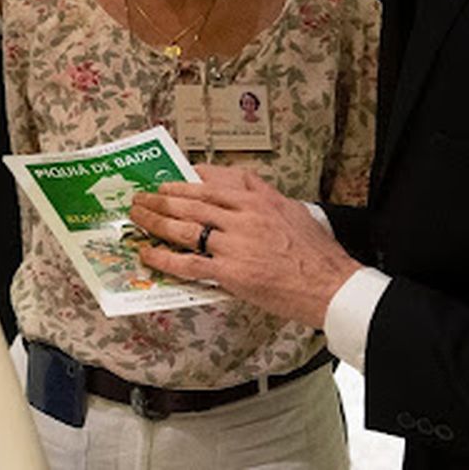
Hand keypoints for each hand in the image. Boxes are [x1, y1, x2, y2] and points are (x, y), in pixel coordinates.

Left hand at [129, 164, 362, 327]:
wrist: (330, 285)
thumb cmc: (316, 254)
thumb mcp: (293, 210)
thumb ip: (263, 196)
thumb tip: (238, 188)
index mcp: (258, 200)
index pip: (211, 185)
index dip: (182, 184)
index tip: (165, 184)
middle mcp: (244, 217)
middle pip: (191, 202)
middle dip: (160, 199)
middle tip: (140, 198)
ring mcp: (236, 244)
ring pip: (185, 228)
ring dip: (156, 222)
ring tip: (138, 219)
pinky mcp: (232, 272)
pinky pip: (189, 263)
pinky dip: (164, 257)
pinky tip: (148, 253)